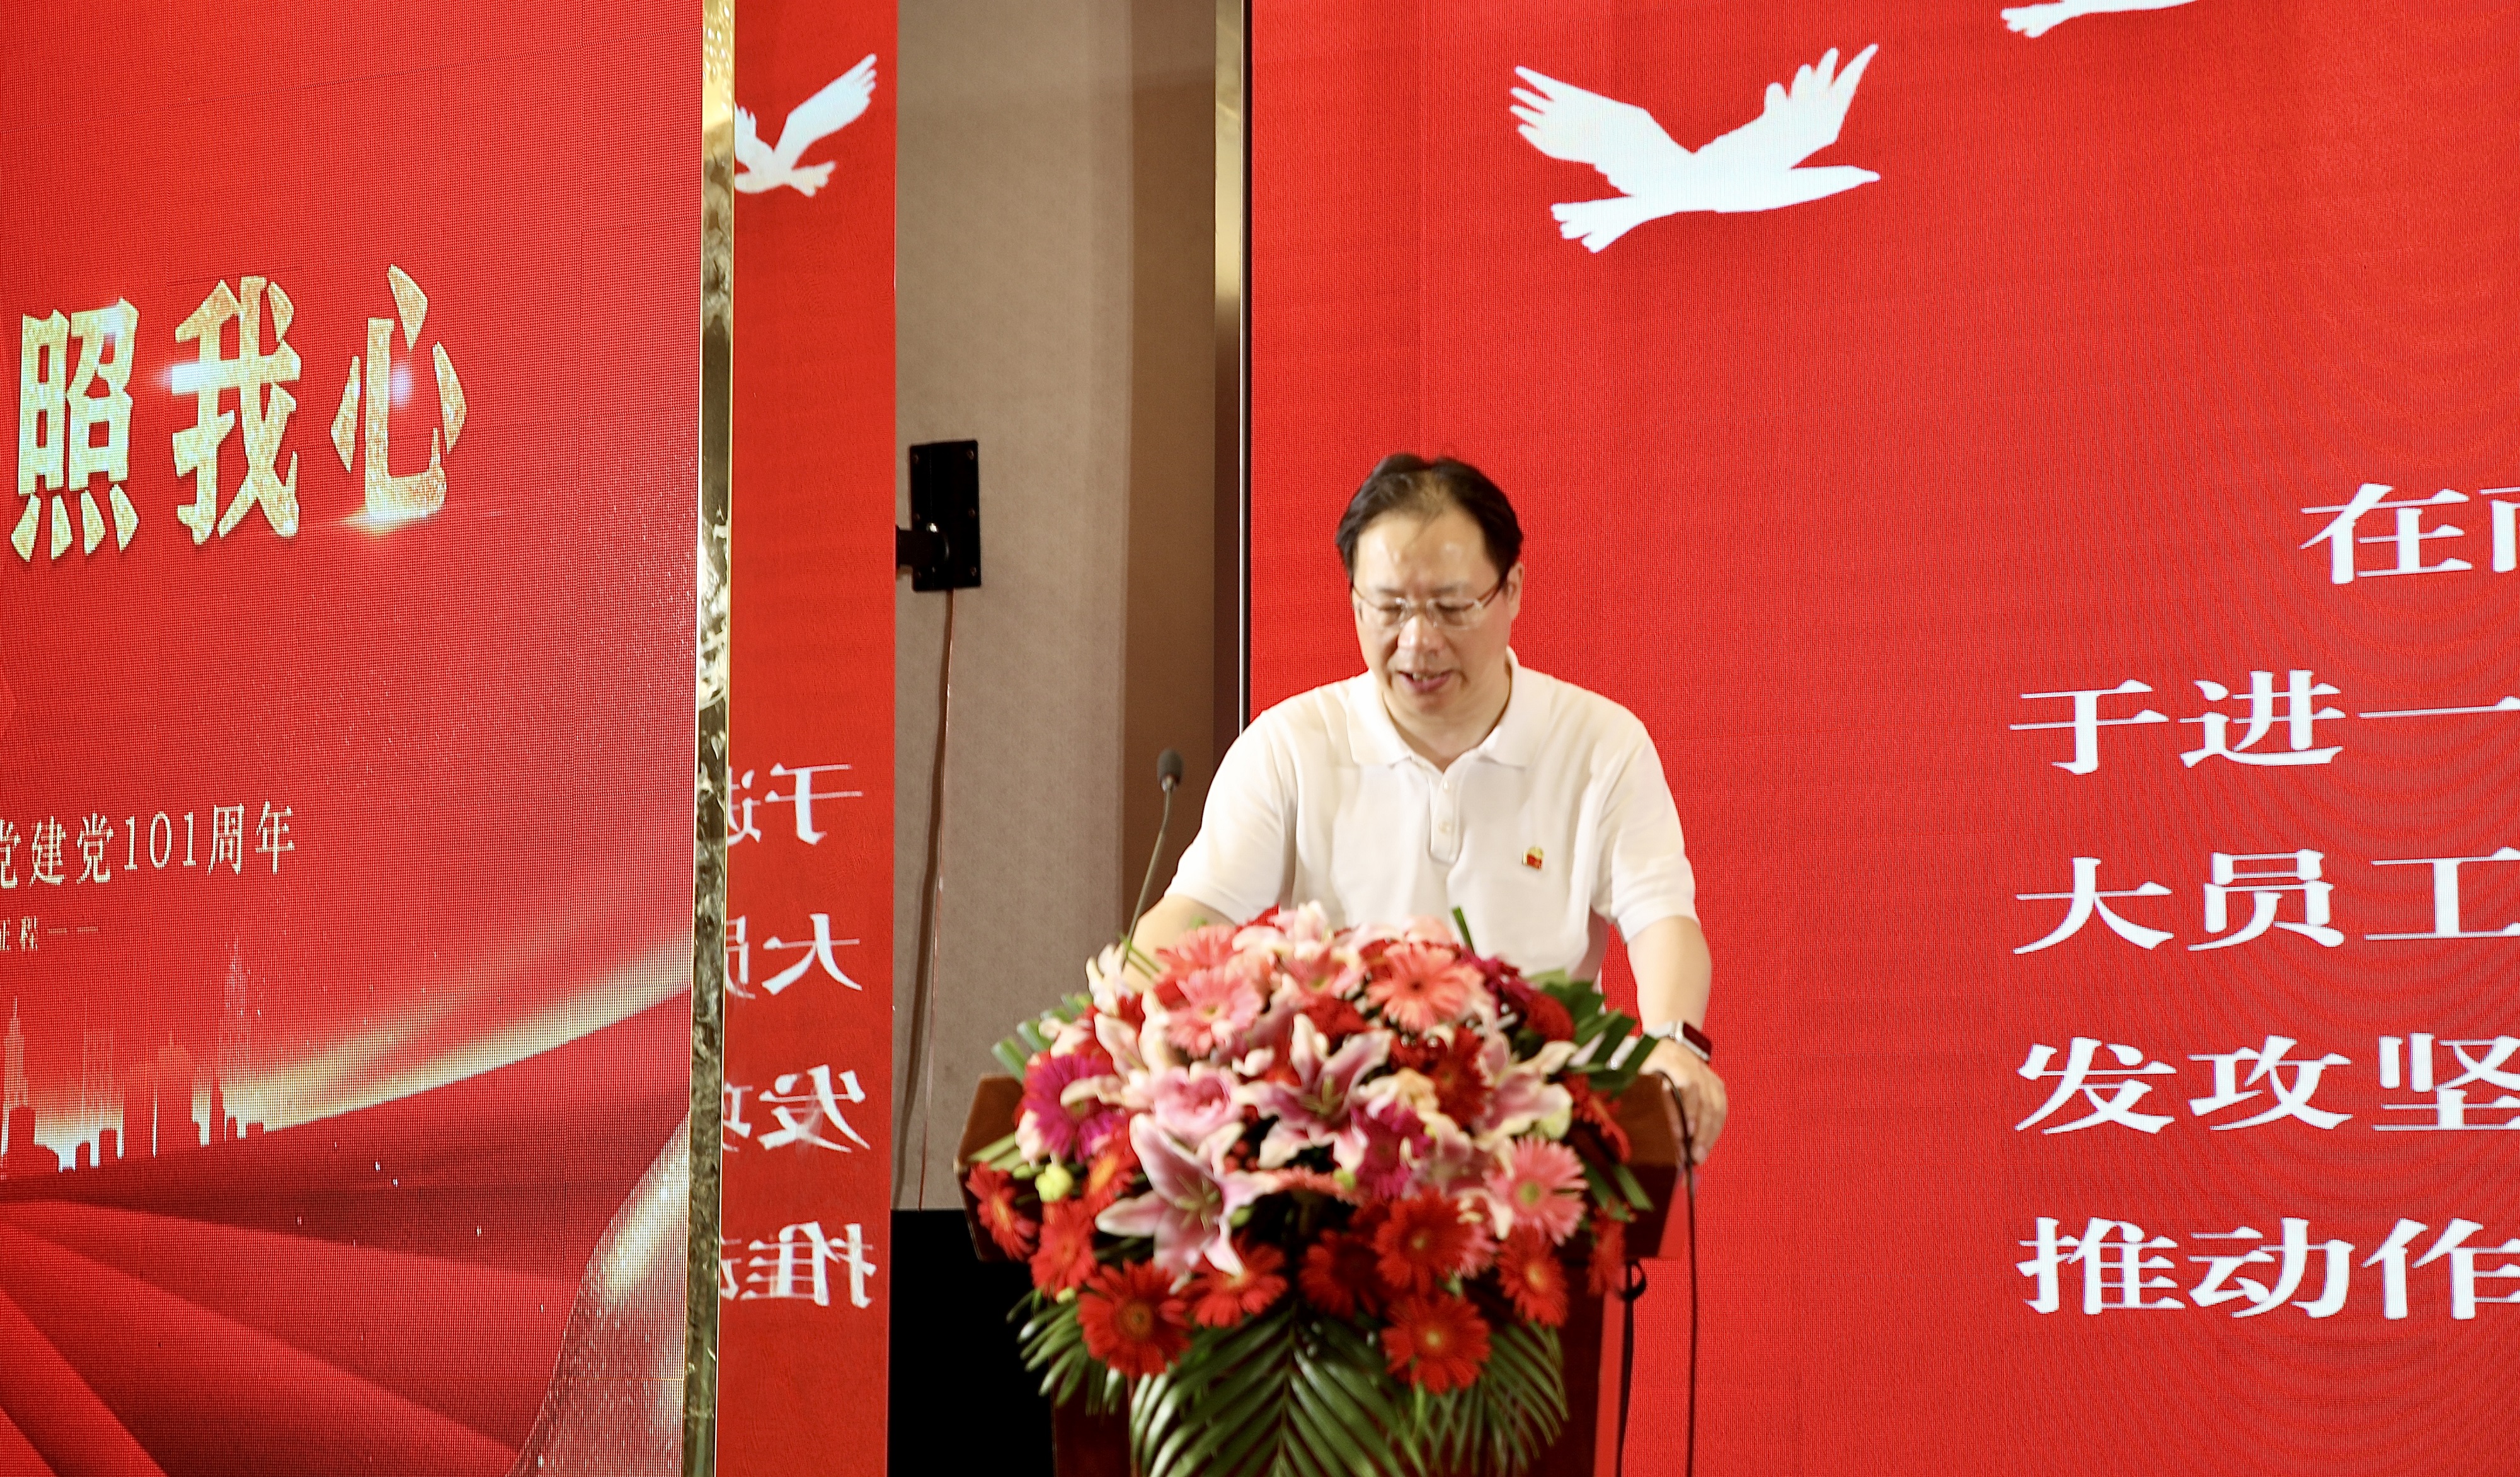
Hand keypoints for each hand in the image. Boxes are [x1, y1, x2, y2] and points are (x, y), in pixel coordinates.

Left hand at [1643, 1039, 1726, 1165]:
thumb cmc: (1642, 1063)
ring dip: (1708, 1133)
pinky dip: (1715, 1128)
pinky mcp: (1715, 1082)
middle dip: (1699, 1130)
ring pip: (1715, 1105)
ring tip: (1700, 1156)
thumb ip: (1638, 1095)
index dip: (1684, 1110)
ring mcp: (1705, 1073)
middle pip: (1702, 1098)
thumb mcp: (1633, 1073)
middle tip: (1692, 1155)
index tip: (1681, 1136)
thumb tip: (1639, 1133)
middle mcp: (1691, 1063)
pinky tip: (1707, 1145)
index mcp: (1668, 1057)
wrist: (1665, 1043)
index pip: (1683, 1084)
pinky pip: (1721, 1107)